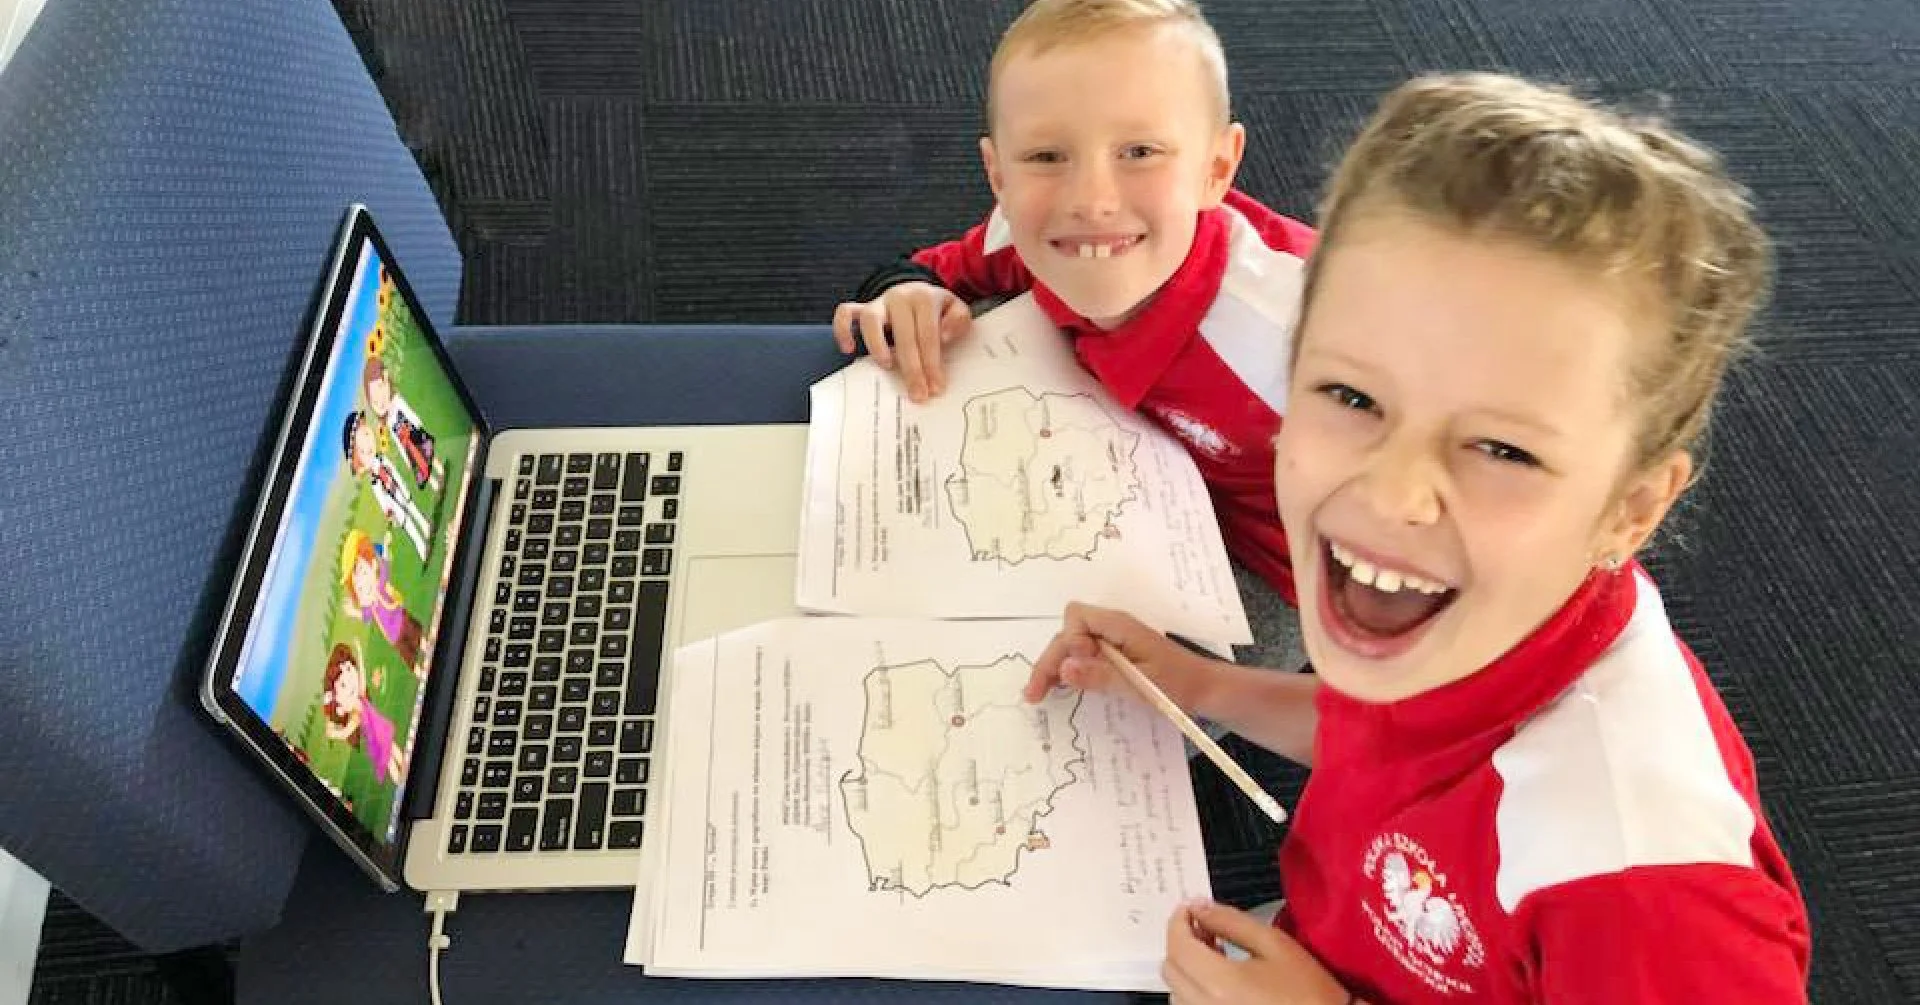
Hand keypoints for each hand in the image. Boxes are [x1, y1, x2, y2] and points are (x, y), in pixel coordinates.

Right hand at [832, 281, 970, 401]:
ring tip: (887, 367)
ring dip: (876, 345)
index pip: (928, 334)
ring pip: (870, 320)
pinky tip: (848, 350)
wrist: (916, 291)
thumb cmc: (937, 309)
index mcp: (924, 298)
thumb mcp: (956, 310)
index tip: (936, 387)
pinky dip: (842, 330)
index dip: (932, 363)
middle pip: (904, 334)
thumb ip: (958, 321)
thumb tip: (945, 336)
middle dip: (912, 368)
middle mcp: (899, 297)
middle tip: (917, 393)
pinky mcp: (862, 308)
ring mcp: (878, 302)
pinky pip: (845, 313)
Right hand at [1024, 602, 1209, 710]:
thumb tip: (1064, 667)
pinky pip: (1085, 656)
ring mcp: (1113, 641)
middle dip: (1050, 660)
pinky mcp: (1115, 655)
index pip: (1077, 617)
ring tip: (1040, 695)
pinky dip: (1070, 670)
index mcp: (1120, 626)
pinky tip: (1061, 689)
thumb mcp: (1139, 685)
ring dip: (1055, 666)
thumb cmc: (1178, 686)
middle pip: (1068, 632)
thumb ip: (1101, 675)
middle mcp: (1113, 628)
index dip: (1070, 641)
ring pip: (1072, 645)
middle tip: (1035, 695)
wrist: (1205, 690)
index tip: (1076, 667)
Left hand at [1163, 900, 1354, 1004]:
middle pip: (1169, 968)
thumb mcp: (1274, 944)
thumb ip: (1231, 922)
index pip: (1177, 945)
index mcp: (1218, 983)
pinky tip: (1219, 979)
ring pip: (1175, 991)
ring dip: (1187, 967)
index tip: (1190, 908)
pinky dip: (1194, 989)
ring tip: (1216, 953)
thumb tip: (1198, 907)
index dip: (1178, 920)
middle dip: (1181, 942)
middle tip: (1206, 928)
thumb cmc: (1308, 989)